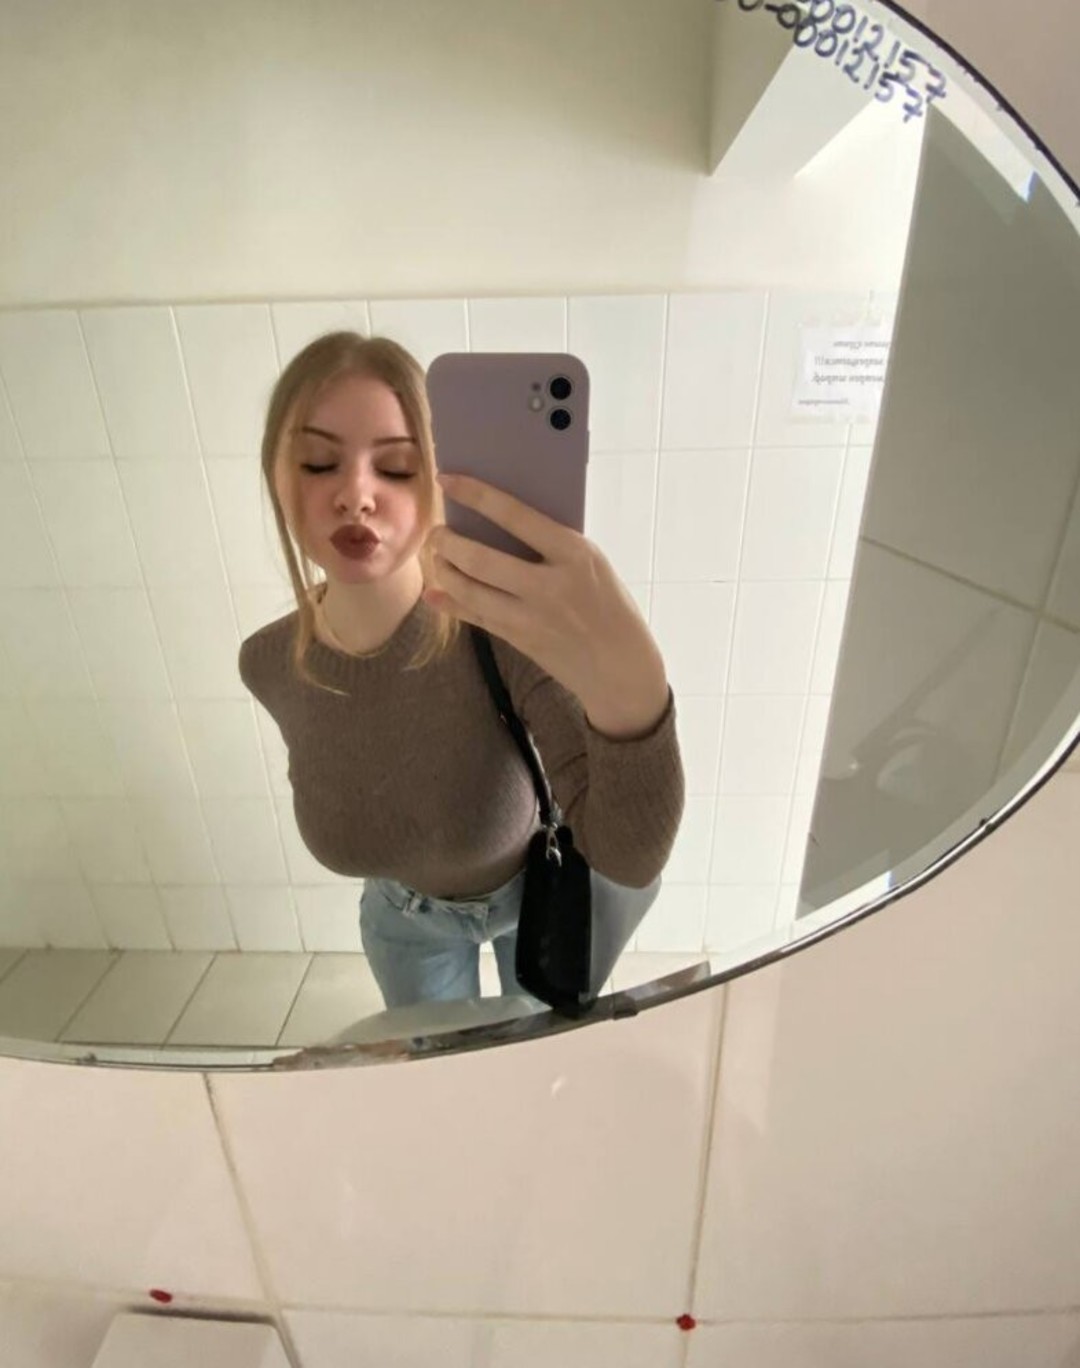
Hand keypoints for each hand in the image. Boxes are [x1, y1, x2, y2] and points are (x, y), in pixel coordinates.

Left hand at [423, 473, 670, 739]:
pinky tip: (435, 593)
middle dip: (448, 542)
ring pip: (470, 590)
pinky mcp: (520, 640)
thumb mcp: (591, 564)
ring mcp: (531, 616)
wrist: (620, 666)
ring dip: (445, 571)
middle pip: (480, 558)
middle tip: (437, 532)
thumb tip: (498, 520)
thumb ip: (551, 544)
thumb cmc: (609, 604)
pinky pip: (475, 617)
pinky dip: (450, 603)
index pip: (515, 515)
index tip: (447, 480)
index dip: (476, 495)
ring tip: (438, 558)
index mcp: (574, 554)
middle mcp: (550, 585)